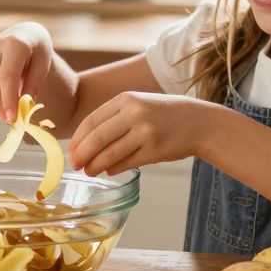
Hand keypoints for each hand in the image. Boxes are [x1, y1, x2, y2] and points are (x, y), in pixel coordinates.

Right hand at [0, 21, 52, 123]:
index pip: (7, 76)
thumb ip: (34, 84)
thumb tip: (24, 107)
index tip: (14, 118)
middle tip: (11, 121)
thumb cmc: (37, 52)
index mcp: (14, 44)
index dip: (9, 100)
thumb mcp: (43, 65)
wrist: (24, 34)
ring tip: (7, 114)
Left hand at [69, 92, 212, 176]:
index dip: (78, 139)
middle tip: (75, 165)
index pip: (91, 120)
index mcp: (126, 99)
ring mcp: (145, 132)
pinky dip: (113, 169)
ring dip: (95, 165)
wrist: (200, 122)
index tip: (71, 151)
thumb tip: (84, 143)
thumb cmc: (163, 115)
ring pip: (109, 153)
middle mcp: (134, 113)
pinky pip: (126, 163)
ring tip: (89, 171)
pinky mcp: (155, 150)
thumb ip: (113, 118)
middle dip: (82, 154)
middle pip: (97, 138)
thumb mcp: (138, 105)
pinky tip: (109, 170)